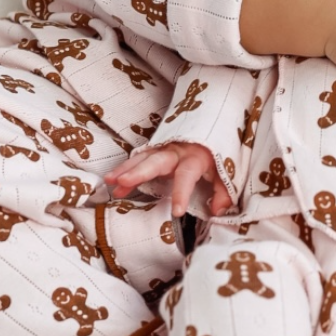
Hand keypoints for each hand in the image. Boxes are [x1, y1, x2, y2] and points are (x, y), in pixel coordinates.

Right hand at [103, 141, 232, 217]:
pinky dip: (125, 167)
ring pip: (142, 158)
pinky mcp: (156, 149)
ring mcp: (164, 148)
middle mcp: (177, 151)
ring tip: (110, 181)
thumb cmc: (216, 153)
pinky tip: (112, 178)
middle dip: (139, 172)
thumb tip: (218, 210)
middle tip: (123, 182)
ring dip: (125, 169)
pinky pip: (139, 158)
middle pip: (156, 161)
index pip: (187, 176)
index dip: (181, 193)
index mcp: (195, 157)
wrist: (212, 124)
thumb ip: (223, 191)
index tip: (177, 211)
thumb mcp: (225, 171)